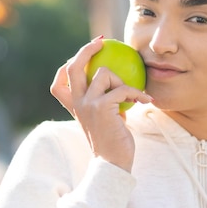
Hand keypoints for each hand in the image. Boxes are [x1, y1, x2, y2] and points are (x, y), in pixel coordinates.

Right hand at [50, 37, 152, 171]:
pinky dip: (137, 93)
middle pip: (73, 67)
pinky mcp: (102, 107)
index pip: (59, 83)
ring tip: (135, 95)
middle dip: (86, 49)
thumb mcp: (105, 121)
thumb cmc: (113, 144)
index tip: (84, 56)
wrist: (112, 165)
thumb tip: (117, 87)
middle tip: (101, 42)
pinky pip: (123, 89)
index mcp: (75, 107)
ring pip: (104, 74)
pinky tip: (147, 100)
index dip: (66, 66)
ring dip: (122, 81)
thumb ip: (105, 104)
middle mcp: (78, 103)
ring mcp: (88, 104)